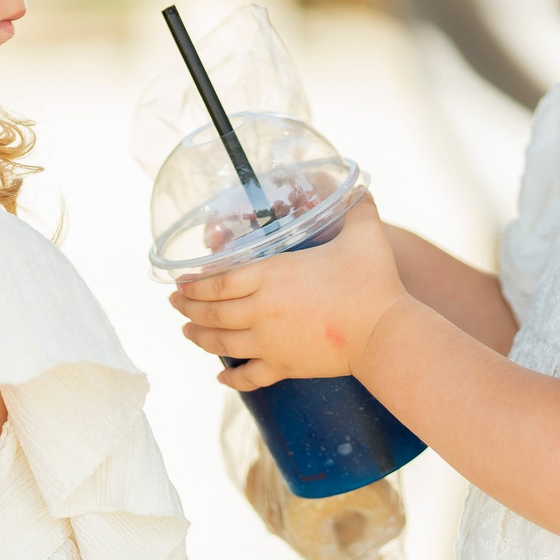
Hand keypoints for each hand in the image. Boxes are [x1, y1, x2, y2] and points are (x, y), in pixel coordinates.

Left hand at [172, 194, 409, 389]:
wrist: (384, 333)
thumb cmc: (373, 282)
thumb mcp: (364, 234)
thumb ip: (354, 204)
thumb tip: (353, 181)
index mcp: (271, 275)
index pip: (217, 281)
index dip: (194, 283)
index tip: (180, 282)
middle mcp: (261, 310)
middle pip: (211, 312)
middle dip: (187, 308)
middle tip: (175, 303)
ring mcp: (269, 342)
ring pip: (221, 343)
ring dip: (198, 337)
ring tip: (187, 332)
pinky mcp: (284, 366)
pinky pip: (248, 376)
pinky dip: (230, 378)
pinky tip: (220, 376)